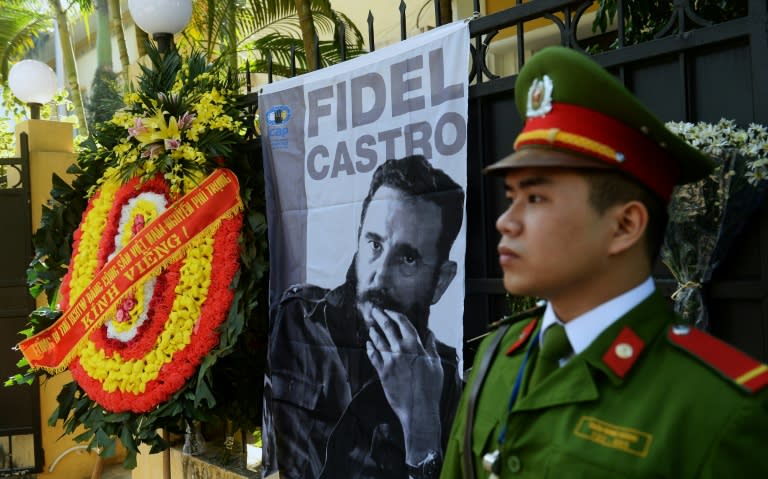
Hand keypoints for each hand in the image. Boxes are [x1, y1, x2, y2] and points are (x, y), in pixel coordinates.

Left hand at [361, 304, 443, 463]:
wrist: (418, 409)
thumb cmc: (431, 388)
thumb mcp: (436, 365)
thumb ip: (431, 347)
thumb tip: (429, 334)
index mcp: (415, 346)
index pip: (403, 323)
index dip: (395, 315)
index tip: (389, 310)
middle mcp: (400, 350)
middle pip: (387, 328)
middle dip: (380, 317)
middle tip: (374, 310)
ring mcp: (389, 361)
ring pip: (378, 341)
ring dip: (374, 331)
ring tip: (370, 326)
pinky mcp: (382, 372)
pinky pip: (373, 356)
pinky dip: (370, 348)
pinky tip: (368, 344)